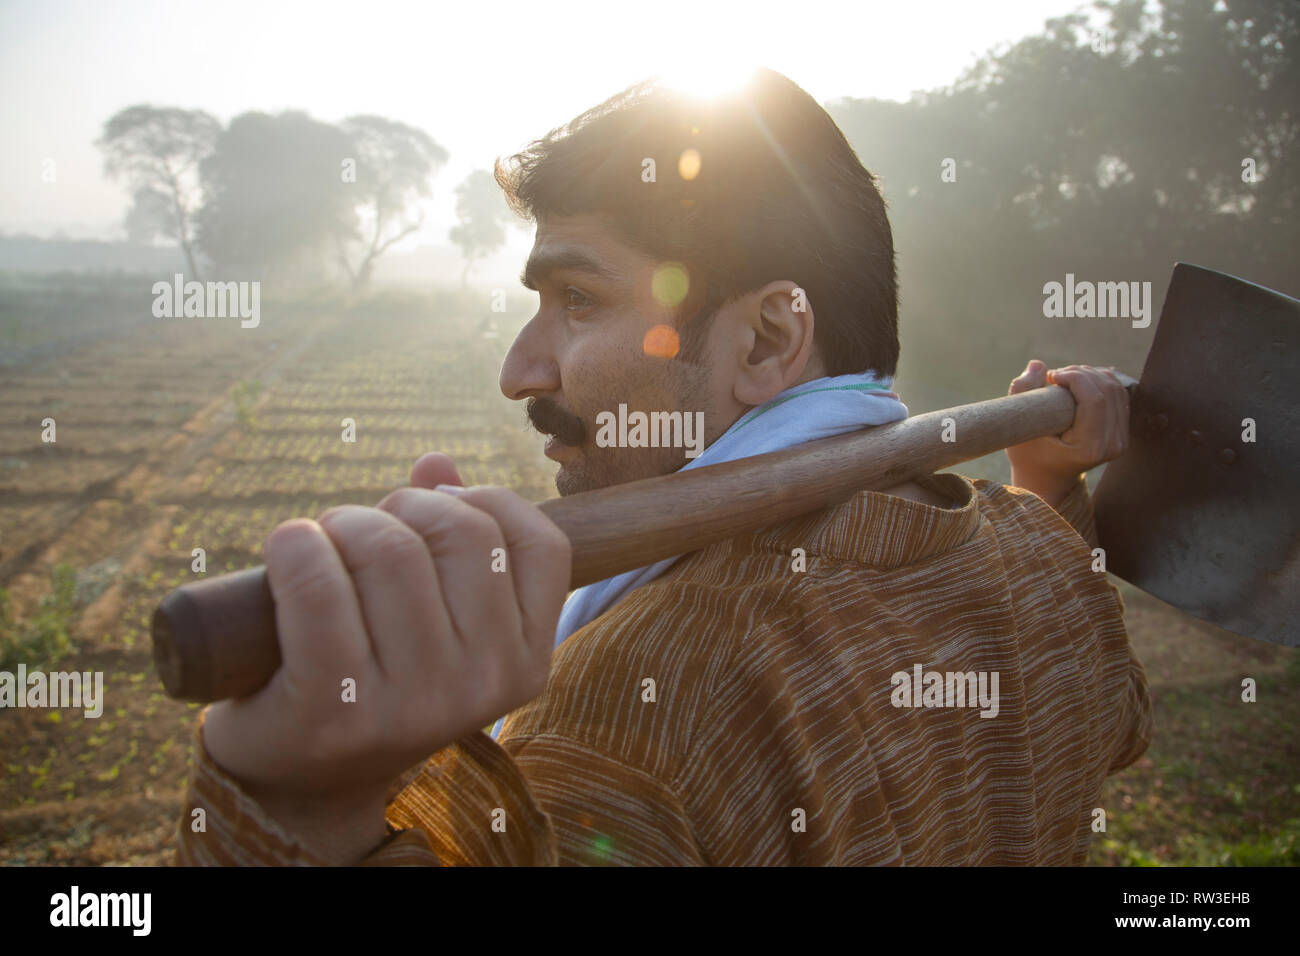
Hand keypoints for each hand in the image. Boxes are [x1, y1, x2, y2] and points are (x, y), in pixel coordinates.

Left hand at [200, 452, 570, 862]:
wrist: (303, 775)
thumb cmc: (373, 673)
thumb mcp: (433, 617)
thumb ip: (449, 539)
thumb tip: (434, 462)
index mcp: (525, 664)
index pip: (540, 543)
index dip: (483, 500)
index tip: (434, 506)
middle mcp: (483, 688)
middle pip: (460, 530)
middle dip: (399, 506)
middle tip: (360, 529)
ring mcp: (413, 705)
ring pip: (388, 550)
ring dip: (341, 524)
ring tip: (320, 546)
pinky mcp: (335, 710)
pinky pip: (319, 587)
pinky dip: (295, 547)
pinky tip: (287, 549)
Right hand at [1006, 360, 1130, 506]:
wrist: (1046, 479)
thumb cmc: (1028, 455)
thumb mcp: (1015, 426)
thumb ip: (1022, 391)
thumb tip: (1038, 365)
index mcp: (1090, 447)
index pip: (1095, 400)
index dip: (1075, 377)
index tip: (1052, 376)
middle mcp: (1112, 445)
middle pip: (1108, 390)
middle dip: (1082, 373)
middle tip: (1056, 376)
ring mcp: (1120, 440)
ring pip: (1116, 388)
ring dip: (1091, 375)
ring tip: (1066, 380)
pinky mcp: (1122, 432)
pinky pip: (1119, 395)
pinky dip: (1100, 381)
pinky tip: (1080, 384)